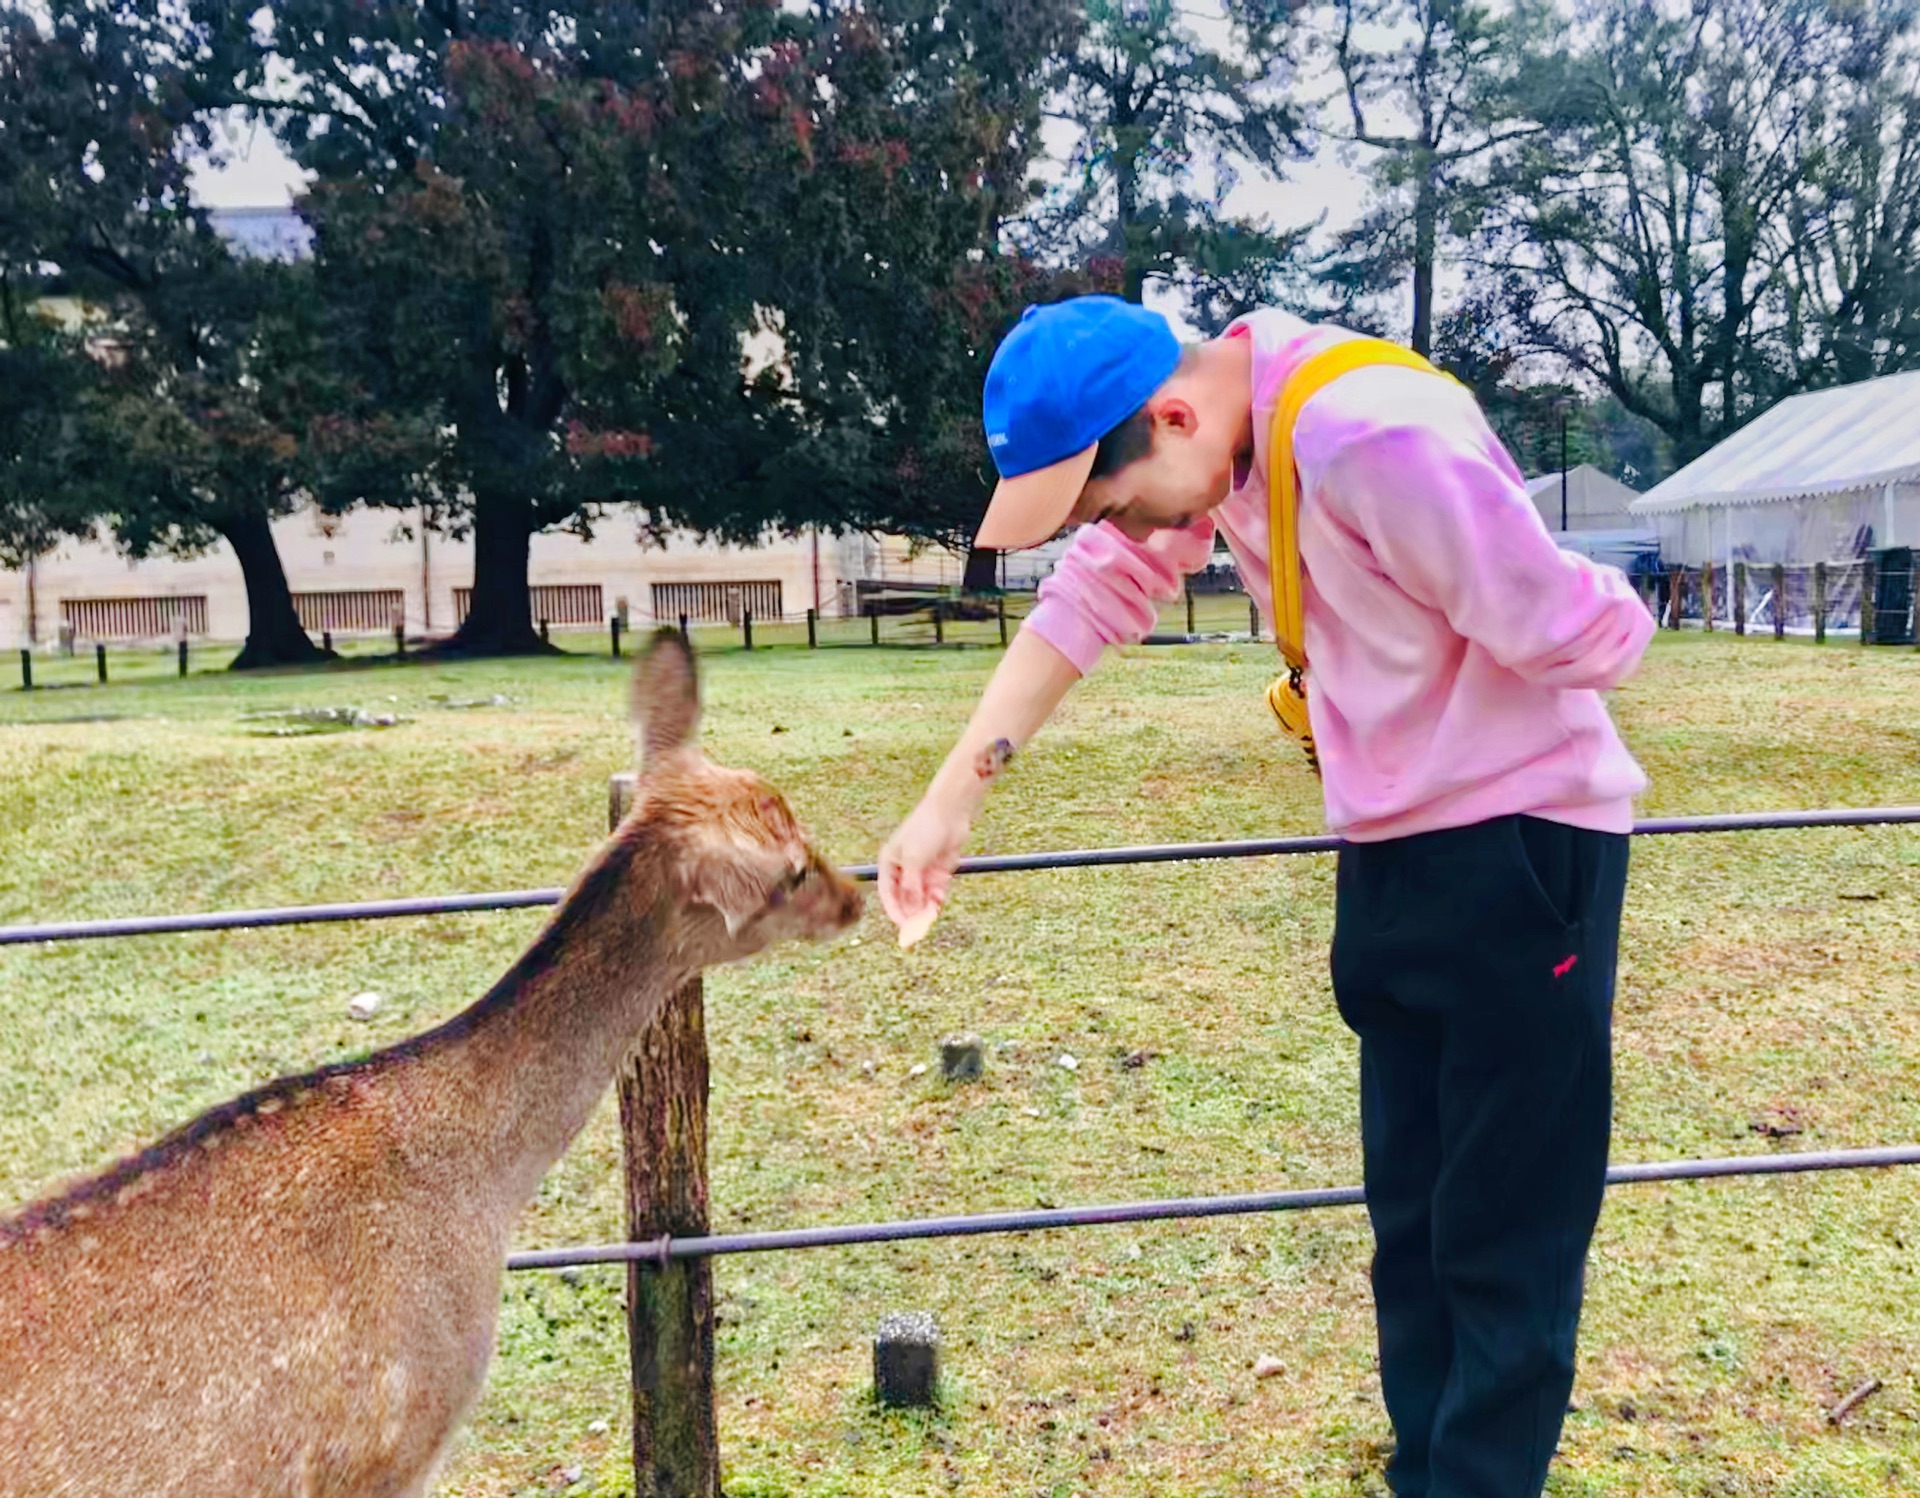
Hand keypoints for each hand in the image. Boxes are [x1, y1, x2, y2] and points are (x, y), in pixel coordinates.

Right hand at [877, 791, 972, 939]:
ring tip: (930, 916)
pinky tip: (938, 903)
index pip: (888, 892)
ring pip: (921, 898)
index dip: (894, 910)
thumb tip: (910, 910)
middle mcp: (904, 869)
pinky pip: (935, 892)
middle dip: (910, 912)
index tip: (902, 924)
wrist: (950, 812)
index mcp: (889, 863)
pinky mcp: (938, 872)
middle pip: (905, 898)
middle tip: (916, 928)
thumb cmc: (925, 830)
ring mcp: (922, 872)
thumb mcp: (914, 860)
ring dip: (924, 908)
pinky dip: (936, 899)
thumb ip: (912, 886)